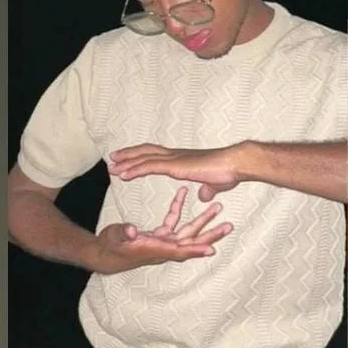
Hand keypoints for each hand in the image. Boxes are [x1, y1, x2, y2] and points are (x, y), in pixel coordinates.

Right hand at [92, 187, 232, 274]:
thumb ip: (122, 233)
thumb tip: (130, 231)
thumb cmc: (110, 247)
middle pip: (191, 242)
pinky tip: (183, 192)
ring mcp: (164, 241)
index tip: (211, 249)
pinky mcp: (160, 235)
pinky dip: (179, 207)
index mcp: (155, 249)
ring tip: (217, 207)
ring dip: (203, 220)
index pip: (179, 251)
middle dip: (210, 235)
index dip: (195, 251)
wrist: (104, 255)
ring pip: (188, 231)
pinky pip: (173, 220)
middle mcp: (164, 247)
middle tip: (228, 226)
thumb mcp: (114, 238)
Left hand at [108, 144, 242, 201]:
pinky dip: (134, 170)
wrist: (235, 163)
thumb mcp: (214, 184)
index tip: (130, 158)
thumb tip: (203, 195)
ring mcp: (174, 159)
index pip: (157, 155)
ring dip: (126, 162)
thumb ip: (206, 189)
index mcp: (183, 159)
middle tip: (113, 157)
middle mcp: (176, 156)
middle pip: (146, 152)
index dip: (142, 156)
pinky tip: (123, 174)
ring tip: (111, 165)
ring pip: (143, 158)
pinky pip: (149, 167)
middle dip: (129, 154)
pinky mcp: (175, 166)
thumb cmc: (229, 172)